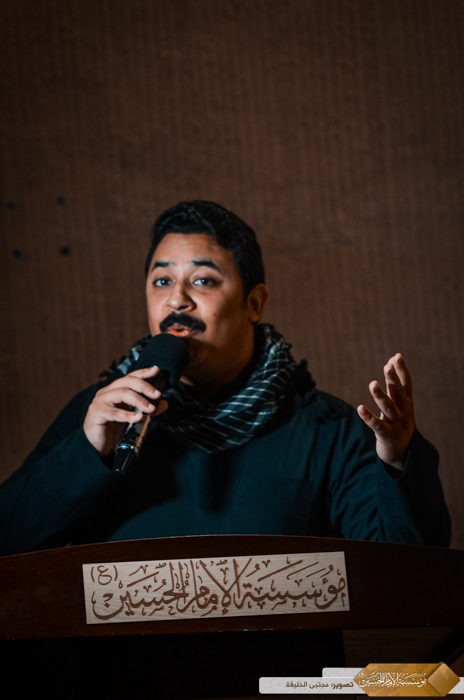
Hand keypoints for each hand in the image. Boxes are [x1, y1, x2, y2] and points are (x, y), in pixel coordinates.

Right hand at [83, 366, 167, 457]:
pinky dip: (127, 415)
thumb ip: (146, 409)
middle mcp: (106, 392)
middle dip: (144, 386)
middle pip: (126, 382)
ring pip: (121, 393)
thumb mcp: (132, 417)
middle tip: (157, 395)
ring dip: (138, 400)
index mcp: (115, 390)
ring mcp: (99, 401)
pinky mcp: (96, 413)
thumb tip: (164, 404)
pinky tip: (137, 418)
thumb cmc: (113, 430)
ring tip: (150, 409)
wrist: (96, 447)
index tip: (156, 370)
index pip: (130, 377)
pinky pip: (113, 412)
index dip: (143, 373)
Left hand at [357, 353, 414, 469]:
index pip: (406, 384)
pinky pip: (377, 425)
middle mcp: (404, 412)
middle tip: (387, 366)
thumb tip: (391, 360)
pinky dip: (368, 417)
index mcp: (407, 403)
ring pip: (388, 408)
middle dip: (393, 379)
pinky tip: (360, 408)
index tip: (396, 356)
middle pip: (398, 394)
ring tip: (372, 384)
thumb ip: (394, 384)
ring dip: (380, 396)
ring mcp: (396, 424)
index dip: (402, 370)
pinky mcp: (387, 436)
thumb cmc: (398, 422)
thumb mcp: (399, 403)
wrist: (402, 453)